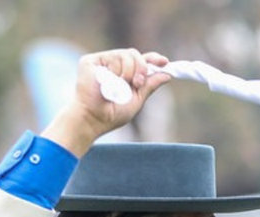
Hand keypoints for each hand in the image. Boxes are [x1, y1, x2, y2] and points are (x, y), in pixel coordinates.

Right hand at [42, 49, 170, 156]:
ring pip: (126, 54)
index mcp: (123, 75)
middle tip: (137, 83)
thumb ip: (150, 86)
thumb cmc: (112, 115)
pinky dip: (116, 71)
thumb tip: (168, 75)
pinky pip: (113, 56)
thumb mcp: (137, 100)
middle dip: (141, 68)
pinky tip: (108, 82)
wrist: (94, 119)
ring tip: (120, 87)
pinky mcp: (91, 61)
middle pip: (135, 54)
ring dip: (129, 72)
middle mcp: (113, 66)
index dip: (152, 59)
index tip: (165, 62)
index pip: (139, 61)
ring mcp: (102, 62)